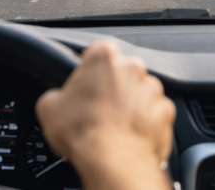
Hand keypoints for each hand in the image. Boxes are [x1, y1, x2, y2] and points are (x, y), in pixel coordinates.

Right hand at [35, 41, 174, 189]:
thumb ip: (55, 95)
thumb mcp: (49, 108)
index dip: (88, 71)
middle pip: (120, 72)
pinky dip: (145, 123)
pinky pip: (154, 114)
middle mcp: (132, 67)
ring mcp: (153, 90)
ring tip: (112, 127)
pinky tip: (128, 136)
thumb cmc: (84, 132)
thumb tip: (56, 101)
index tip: (84, 86)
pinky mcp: (166, 112)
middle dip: (110, 88)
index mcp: (103, 57)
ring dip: (129, 105)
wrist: (114, 162)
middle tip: (95, 110)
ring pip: (139, 93)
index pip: (96, 52)